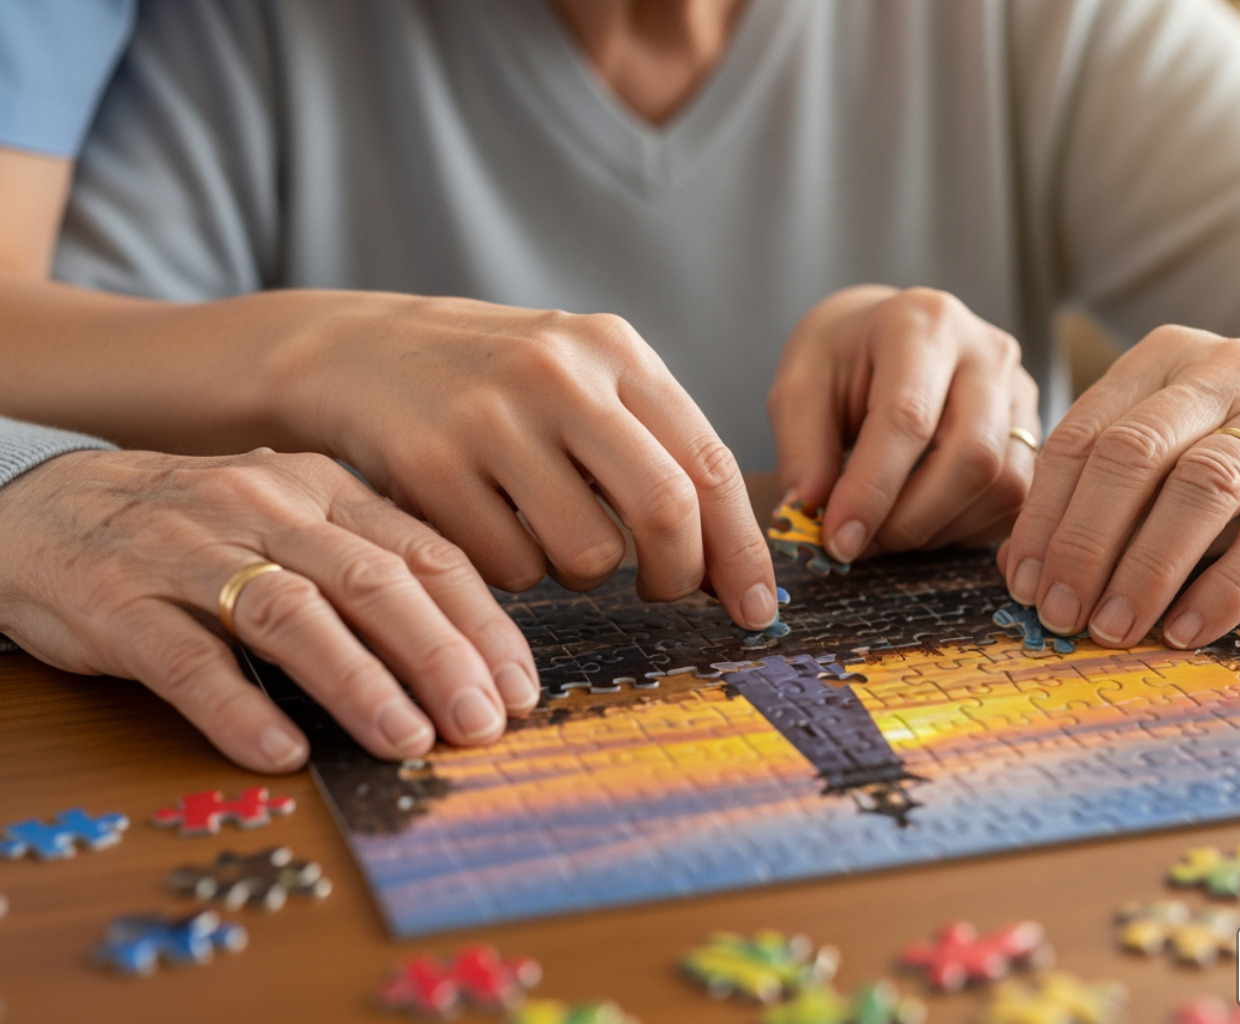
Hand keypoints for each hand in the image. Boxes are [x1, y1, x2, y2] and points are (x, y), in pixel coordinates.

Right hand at [0, 448, 544, 771]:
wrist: (39, 505)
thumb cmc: (194, 527)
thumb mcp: (290, 516)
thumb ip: (367, 561)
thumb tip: (468, 645)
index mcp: (322, 488)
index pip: (424, 552)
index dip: (481, 623)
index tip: (520, 687)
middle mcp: (265, 508)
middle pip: (372, 582)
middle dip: (441, 657)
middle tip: (484, 724)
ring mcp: (189, 552)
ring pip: (290, 615)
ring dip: (359, 683)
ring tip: (408, 742)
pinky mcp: (118, 603)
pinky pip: (186, 658)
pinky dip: (239, 707)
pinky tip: (282, 750)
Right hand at [278, 296, 778, 629]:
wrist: (357, 351)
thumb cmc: (497, 385)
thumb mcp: (581, 377)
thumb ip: (654, 445)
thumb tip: (733, 559)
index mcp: (615, 351)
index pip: (709, 463)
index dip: (742, 549)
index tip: (758, 608)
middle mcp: (561, 374)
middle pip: (666, 510)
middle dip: (680, 575)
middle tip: (667, 594)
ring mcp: (493, 417)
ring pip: (589, 552)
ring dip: (586, 575)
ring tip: (555, 539)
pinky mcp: (430, 463)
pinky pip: (510, 566)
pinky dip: (517, 573)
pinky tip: (492, 530)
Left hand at [770, 286, 1038, 559]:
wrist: (887, 334)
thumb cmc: (841, 358)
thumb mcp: (798, 386)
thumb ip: (802, 449)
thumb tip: (811, 512)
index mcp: (922, 325)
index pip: (908, 418)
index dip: (872, 490)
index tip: (838, 540)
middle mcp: (986, 353)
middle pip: (974, 456)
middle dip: (912, 519)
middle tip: (861, 545)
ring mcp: (1020, 392)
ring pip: (1004, 486)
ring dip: (939, 530)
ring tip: (886, 531)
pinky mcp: (1034, 432)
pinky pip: (1015, 502)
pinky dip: (966, 530)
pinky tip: (923, 521)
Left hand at [999, 326, 1239, 648]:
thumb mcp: (1171, 454)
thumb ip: (1103, 494)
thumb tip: (1024, 569)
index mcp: (1163, 360)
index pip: (1082, 435)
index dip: (1045, 515)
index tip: (1024, 582)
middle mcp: (1225, 371)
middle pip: (1132, 455)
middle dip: (1085, 542)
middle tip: (1061, 612)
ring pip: (1201, 486)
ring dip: (1147, 568)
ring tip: (1116, 627)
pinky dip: (1224, 588)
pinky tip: (1188, 628)